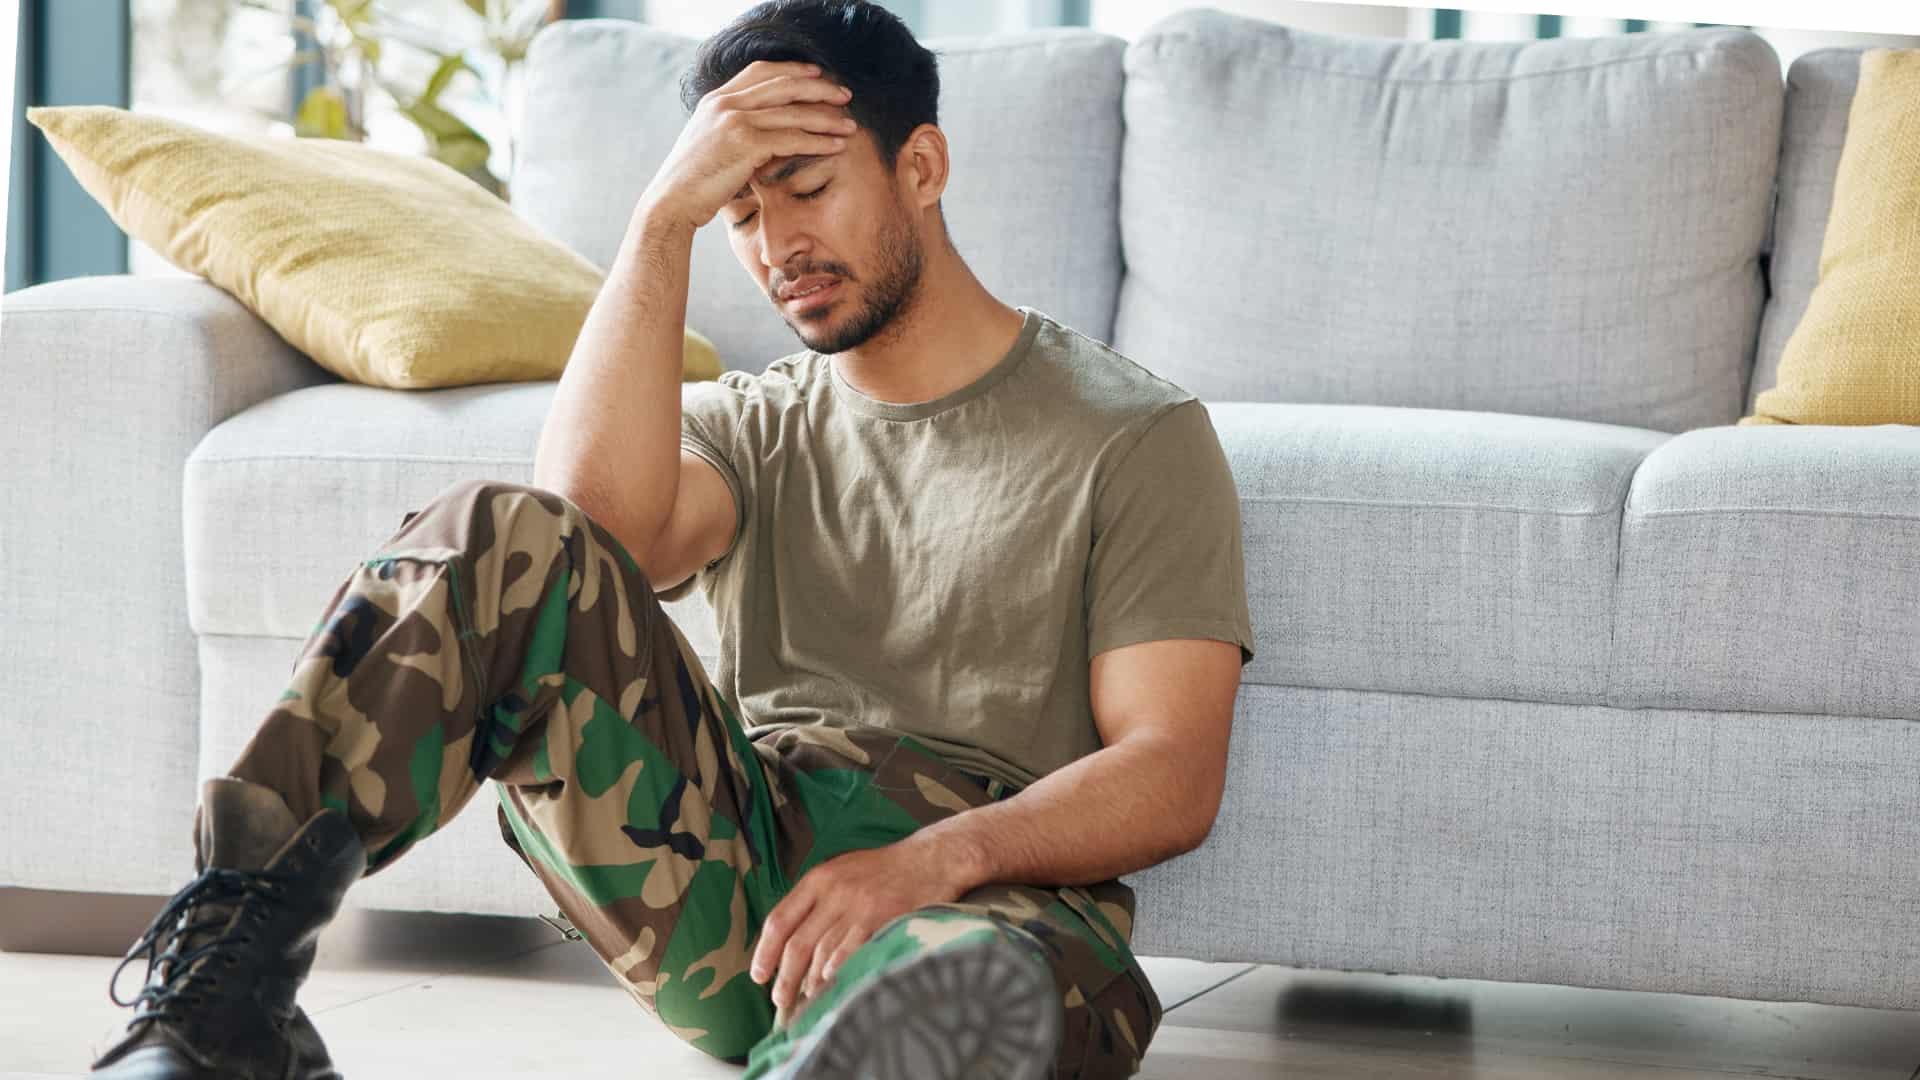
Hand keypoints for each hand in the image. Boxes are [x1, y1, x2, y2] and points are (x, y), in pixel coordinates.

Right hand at [638, 60, 856, 231]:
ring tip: (850, 125)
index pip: (761, 71)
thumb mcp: (709, 144)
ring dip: (826, 117)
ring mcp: (734, 120)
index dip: (793, 70)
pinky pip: (791, 138)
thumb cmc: (692, 182)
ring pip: (792, 112)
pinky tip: (836, 146)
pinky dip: (818, 141)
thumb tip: (758, 133)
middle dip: (819, 88)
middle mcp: (725, 102)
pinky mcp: (744, 143)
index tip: (818, 75)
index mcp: (716, 98)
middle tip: (845, 95)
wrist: (672, 201)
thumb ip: (730, 128)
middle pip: (783, 84)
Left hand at [750, 832, 971, 1020]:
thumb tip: (792, 943)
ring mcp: (858, 905)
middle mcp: (834, 891)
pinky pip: (851, 952)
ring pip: (822, 952)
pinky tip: (831, 985)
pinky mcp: (882, 917)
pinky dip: (837, 971)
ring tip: (806, 1002)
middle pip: (798, 943)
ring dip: (810, 983)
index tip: (758, 975)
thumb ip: (817, 901)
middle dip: (785, 977)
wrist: (930, 859)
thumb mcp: (842, 872)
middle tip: (780, 1000)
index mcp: (818, 879)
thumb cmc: (885, 871)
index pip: (780, 919)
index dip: (765, 952)